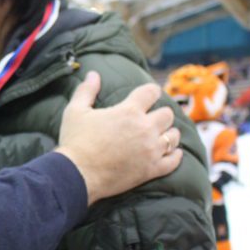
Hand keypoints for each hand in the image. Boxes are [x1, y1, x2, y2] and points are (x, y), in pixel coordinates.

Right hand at [54, 71, 180, 204]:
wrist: (76, 176)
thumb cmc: (74, 142)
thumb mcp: (75, 111)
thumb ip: (86, 90)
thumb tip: (93, 74)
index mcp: (128, 111)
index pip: (151, 92)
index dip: (151, 91)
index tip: (149, 95)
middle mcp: (145, 128)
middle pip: (167, 114)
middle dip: (160, 113)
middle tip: (152, 118)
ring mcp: (150, 150)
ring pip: (174, 136)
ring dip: (169, 133)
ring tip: (162, 135)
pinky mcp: (151, 170)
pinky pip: (173, 161)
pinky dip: (175, 156)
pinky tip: (174, 153)